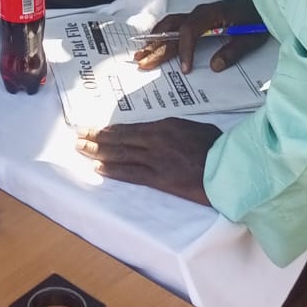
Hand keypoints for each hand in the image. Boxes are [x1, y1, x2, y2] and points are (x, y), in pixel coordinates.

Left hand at [76, 118, 220, 204]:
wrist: (229, 167)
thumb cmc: (216, 146)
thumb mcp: (191, 128)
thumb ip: (171, 130)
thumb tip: (158, 132)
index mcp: (163, 127)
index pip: (128, 129)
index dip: (108, 130)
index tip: (93, 129)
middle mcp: (154, 140)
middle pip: (118, 140)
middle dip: (95, 138)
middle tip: (77, 136)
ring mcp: (155, 160)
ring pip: (120, 155)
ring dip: (97, 152)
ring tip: (80, 149)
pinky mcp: (160, 179)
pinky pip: (132, 174)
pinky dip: (113, 170)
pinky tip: (98, 168)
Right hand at [133, 0, 266, 74]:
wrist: (261, 3)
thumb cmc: (257, 19)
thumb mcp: (251, 38)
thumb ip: (233, 52)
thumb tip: (214, 66)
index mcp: (212, 14)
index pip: (189, 31)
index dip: (184, 50)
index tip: (185, 68)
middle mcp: (199, 13)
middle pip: (173, 28)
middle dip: (157, 46)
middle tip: (143, 62)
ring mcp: (196, 14)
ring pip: (170, 25)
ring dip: (155, 39)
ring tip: (142, 53)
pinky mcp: (197, 18)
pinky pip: (174, 24)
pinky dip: (162, 33)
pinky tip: (154, 42)